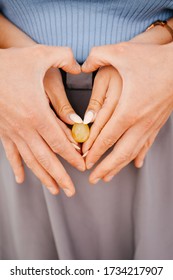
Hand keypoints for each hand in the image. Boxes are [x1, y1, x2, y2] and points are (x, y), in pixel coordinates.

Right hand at [0, 45, 84, 195]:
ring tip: (54, 190)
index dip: (72, 157)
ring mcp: (12, 131)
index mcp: (37, 112)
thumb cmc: (11, 62)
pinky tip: (21, 179)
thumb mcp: (40, 55)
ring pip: (30, 160)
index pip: (59, 142)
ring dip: (43, 177)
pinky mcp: (3, 130)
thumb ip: (64, 58)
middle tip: (71, 191)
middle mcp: (25, 127)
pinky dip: (18, 167)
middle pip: (46, 158)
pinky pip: (11, 154)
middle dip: (60, 176)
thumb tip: (81, 67)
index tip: (82, 167)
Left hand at [82, 42, 172, 182]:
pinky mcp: (157, 122)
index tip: (84, 161)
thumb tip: (82, 65)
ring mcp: (150, 124)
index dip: (94, 151)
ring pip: (133, 152)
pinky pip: (146, 144)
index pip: (107, 137)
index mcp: (128, 109)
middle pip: (120, 152)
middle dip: (105, 167)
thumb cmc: (152, 58)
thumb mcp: (122, 53)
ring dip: (119, 166)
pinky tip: (135, 163)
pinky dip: (137, 156)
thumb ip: (98, 57)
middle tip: (93, 179)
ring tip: (107, 177)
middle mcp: (140, 122)